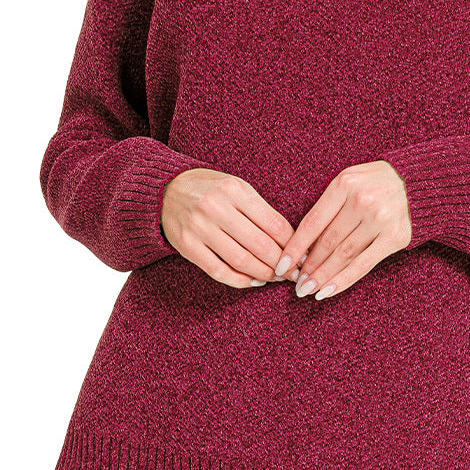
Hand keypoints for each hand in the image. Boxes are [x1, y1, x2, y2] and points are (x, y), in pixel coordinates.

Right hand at [161, 168, 296, 287]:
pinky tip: (254, 281)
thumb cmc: (210, 189)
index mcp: (235, 190)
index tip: (304, 256)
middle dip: (282, 263)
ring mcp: (199, 228)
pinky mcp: (187, 246)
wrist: (165, 191)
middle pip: (260, 244)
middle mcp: (216, 208)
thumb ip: (260, 210)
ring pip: (241, 260)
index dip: (293, 244)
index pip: (274, 223)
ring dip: (264, 274)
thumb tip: (291, 240)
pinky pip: (219, 270)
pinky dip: (240, 280)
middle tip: (295, 273)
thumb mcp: (237, 187)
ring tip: (277, 278)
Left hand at [273, 160, 412, 299]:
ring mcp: (380, 219)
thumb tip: (303, 242)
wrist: (424, 181)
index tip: (282, 265)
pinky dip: (343, 280)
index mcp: (345, 183)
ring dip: (322, 276)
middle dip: (308, 266)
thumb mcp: (353, 179)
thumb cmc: (380, 182)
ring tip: (307, 290)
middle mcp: (362, 200)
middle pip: (327, 241)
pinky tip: (328, 291)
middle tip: (294, 284)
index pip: (313, 221)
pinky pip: (364, 264)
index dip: (295, 247)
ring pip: (343, 255)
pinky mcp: (396, 236)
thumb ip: (331, 203)